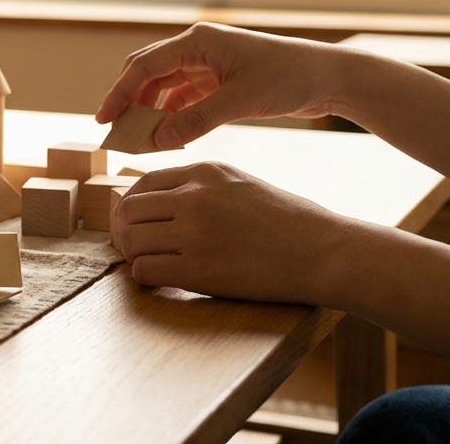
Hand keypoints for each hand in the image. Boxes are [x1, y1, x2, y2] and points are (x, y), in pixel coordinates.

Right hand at [96, 23, 346, 148]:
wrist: (329, 78)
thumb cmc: (290, 78)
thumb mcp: (241, 101)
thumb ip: (196, 121)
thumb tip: (157, 141)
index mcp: (199, 42)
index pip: (144, 66)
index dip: (120, 93)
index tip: (104, 120)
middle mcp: (198, 48)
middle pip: (147, 73)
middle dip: (129, 101)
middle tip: (114, 131)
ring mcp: (207, 64)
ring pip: (163, 88)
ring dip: (151, 112)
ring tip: (140, 140)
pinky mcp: (218, 81)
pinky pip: (183, 99)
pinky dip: (172, 116)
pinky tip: (168, 137)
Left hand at [115, 162, 355, 304]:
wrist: (325, 251)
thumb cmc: (287, 221)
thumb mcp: (239, 184)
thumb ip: (198, 187)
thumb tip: (154, 202)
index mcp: (205, 171)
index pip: (143, 183)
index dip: (132, 205)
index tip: (136, 222)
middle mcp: (195, 197)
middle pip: (128, 211)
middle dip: (125, 231)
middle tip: (135, 246)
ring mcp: (195, 233)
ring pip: (131, 241)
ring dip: (133, 255)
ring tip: (148, 263)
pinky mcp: (199, 269)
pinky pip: (145, 271)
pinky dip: (146, 277)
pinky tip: (161, 279)